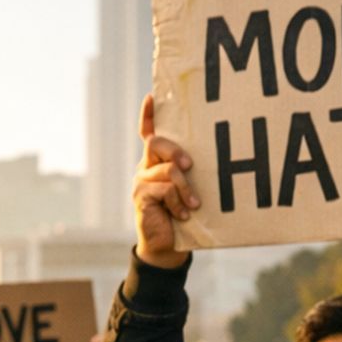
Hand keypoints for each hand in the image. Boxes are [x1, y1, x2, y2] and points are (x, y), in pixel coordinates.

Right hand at [133, 95, 195, 269]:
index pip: (148, 134)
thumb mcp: (186, 189)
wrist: (166, 245)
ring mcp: (140, 182)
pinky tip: (182, 214)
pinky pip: (165, 189)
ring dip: (186, 188)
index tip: (151, 96)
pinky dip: (179, 202)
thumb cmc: (181, 214)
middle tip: (190, 165)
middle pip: (156, 143)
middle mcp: (144, 168)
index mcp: (155, 162)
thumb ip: (187, 173)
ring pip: (167, 169)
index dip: (148, 115)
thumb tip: (200, 161)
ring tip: (193, 205)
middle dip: (176, 150)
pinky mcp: (141, 197)